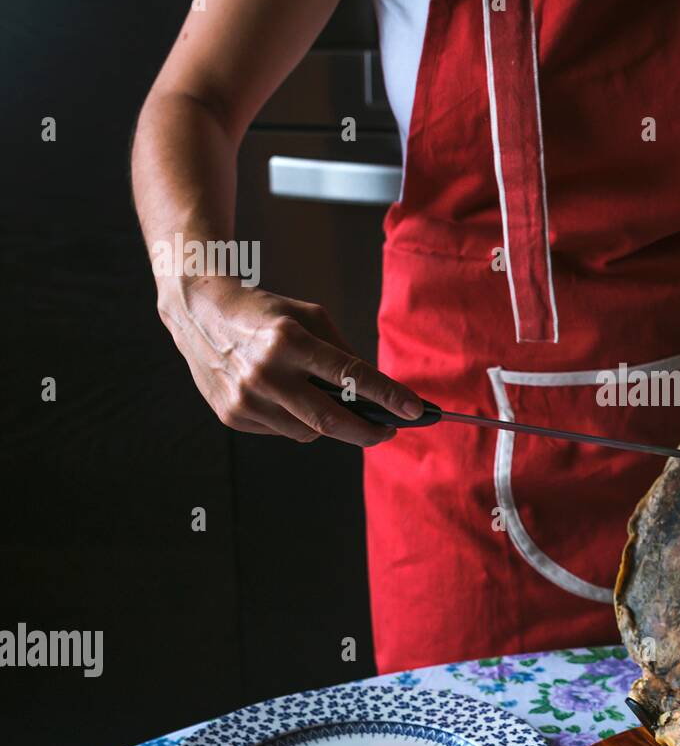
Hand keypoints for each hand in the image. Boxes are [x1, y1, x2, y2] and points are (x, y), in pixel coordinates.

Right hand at [158, 276, 422, 446]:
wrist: (199, 313)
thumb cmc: (265, 312)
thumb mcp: (310, 316)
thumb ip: (343, 354)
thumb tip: (376, 393)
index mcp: (289, 341)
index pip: (350, 376)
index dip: (388, 396)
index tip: (415, 411)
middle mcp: (265, 373)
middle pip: (331, 421)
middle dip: (368, 432)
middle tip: (389, 431)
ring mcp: (246, 399)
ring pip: (309, 432)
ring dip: (331, 425)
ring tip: (327, 403)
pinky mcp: (233, 416)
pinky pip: (283, 431)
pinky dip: (298, 422)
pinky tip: (287, 399)